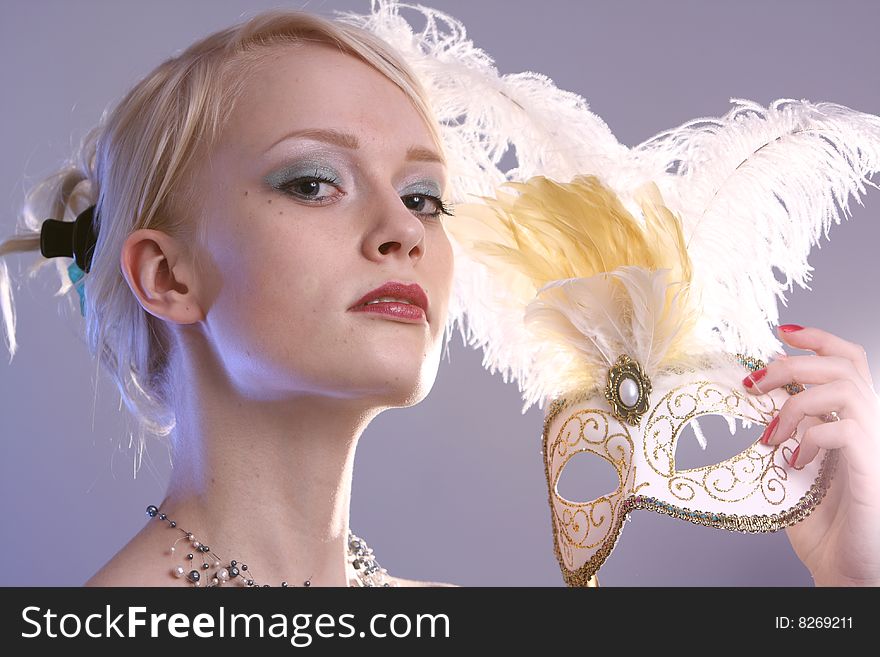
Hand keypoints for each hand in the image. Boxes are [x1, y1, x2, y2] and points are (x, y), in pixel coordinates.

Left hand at [743, 324, 879, 585]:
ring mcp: (875, 446)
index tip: (781, 331)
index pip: (848, 360)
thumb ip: (785, 428)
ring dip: (797, 404)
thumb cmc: (820, 520)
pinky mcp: (872, 470)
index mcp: (851, 419)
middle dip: (791, 365)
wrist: (843, 569)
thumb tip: (756, 394)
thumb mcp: (793, 462)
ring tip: (770, 434)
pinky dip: (812, 437)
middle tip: (754, 385)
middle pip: (843, 365)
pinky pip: (847, 430)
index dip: (818, 338)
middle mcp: (870, 425)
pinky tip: (793, 460)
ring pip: (845, 390)